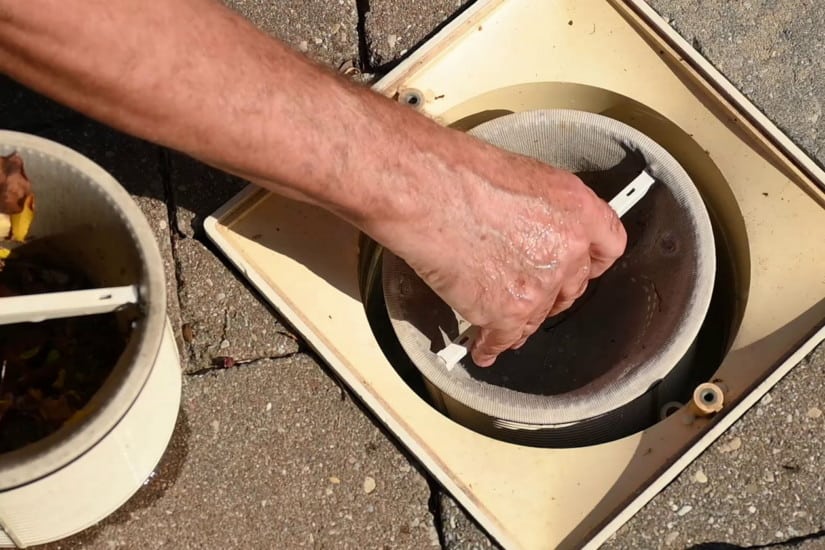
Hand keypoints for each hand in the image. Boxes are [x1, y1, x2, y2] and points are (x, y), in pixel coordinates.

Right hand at [391, 137, 626, 366]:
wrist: (427, 192)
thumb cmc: (459, 173)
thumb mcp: (520, 176)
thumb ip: (540, 210)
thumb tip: (529, 227)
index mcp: (577, 210)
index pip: (608, 246)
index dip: (591, 262)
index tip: (582, 269)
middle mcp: (567, 250)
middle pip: (571, 287)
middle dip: (551, 293)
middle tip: (529, 292)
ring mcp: (540, 286)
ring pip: (536, 316)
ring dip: (519, 320)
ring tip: (499, 320)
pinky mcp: (507, 312)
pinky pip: (502, 338)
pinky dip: (490, 344)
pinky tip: (483, 345)